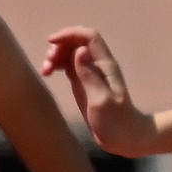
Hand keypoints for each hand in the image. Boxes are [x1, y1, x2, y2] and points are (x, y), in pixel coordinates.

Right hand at [38, 28, 154, 157]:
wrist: (126, 137)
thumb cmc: (116, 122)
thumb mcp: (101, 100)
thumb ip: (90, 76)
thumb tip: (80, 51)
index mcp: (106, 66)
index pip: (89, 37)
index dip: (70, 34)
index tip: (51, 43)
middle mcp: (99, 65)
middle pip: (77, 42)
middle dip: (59, 47)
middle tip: (47, 65)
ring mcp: (91, 73)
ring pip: (70, 53)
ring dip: (55, 56)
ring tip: (45, 71)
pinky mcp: (84, 83)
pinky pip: (68, 65)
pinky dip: (57, 65)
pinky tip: (48, 73)